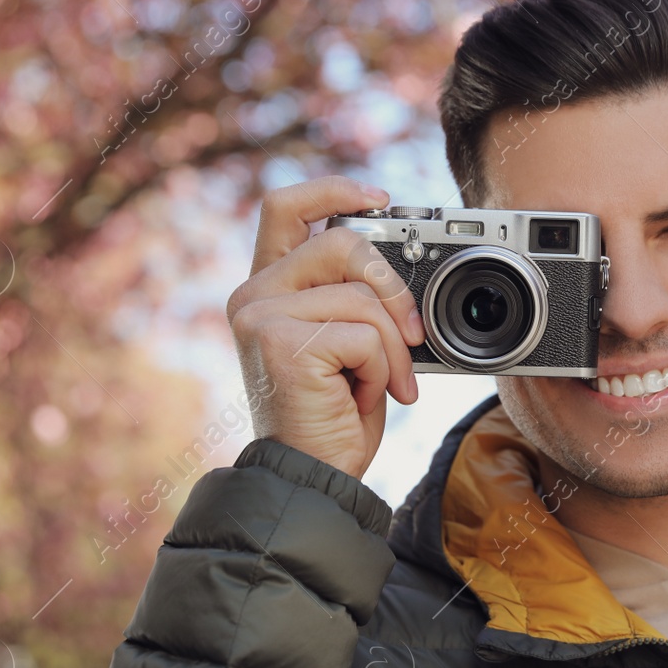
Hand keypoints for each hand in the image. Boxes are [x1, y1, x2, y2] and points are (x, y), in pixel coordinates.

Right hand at [227, 176, 426, 478]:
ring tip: (386, 384)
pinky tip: (363, 397)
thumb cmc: (331, 418)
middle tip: (414, 333)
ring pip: (362, 296)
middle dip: (393, 285)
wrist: (310, 478)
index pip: (286, 206)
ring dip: (393, 346)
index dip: (335, 189)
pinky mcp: (281, 343)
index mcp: (266, 289)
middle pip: (340, 241)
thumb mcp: (346, 344)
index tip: (381, 199)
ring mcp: (261, 317)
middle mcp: (253, 296)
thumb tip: (400, 267)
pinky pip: (364, 334)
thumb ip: (353, 297)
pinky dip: (381, 369)